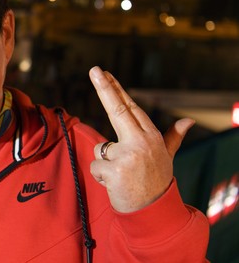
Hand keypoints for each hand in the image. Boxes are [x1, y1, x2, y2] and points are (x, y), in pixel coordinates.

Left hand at [88, 66, 193, 212]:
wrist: (154, 212)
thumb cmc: (156, 182)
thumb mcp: (165, 157)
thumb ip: (172, 137)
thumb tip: (187, 120)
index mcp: (151, 137)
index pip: (130, 108)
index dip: (116, 89)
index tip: (104, 73)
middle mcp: (142, 142)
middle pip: (117, 110)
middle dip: (104, 87)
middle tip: (94, 69)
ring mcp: (129, 155)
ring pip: (100, 149)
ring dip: (104, 164)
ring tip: (122, 176)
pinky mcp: (115, 169)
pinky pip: (95, 166)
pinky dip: (101, 177)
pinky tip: (116, 184)